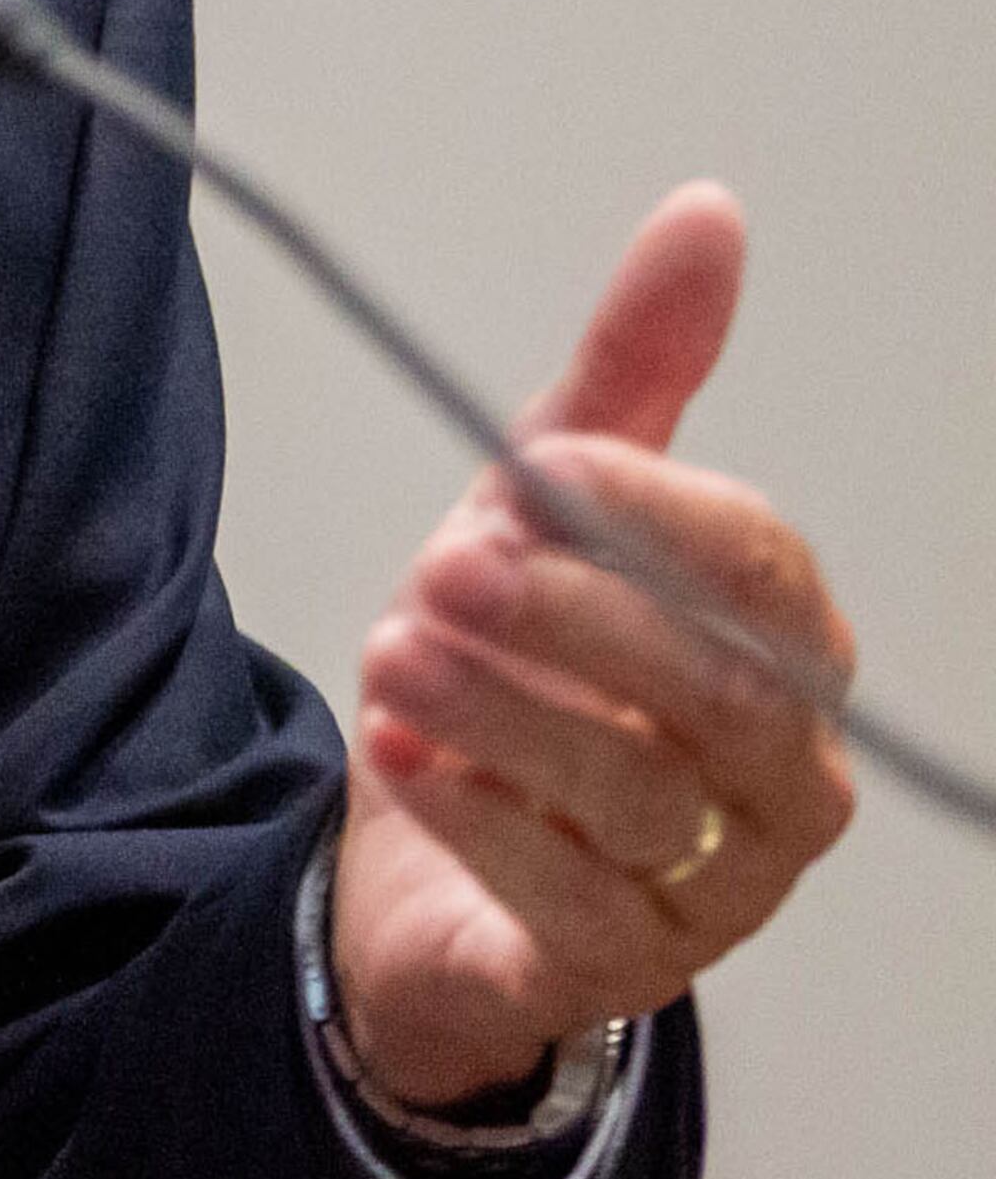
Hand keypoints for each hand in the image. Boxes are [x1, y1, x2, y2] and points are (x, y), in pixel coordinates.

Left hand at [331, 184, 856, 1105]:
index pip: (760, 568)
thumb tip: (705, 214)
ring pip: (636, 798)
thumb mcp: (549, 500)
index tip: (541, 469)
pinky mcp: (619, 964)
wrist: (429, 846)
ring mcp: (713, 883)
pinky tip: (402, 757)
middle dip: (576, 620)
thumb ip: (632, 368)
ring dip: (505, 714)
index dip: (654, 513)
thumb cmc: (524, 662)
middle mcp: (778, 771)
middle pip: (717, 694)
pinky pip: (566, 900)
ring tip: (395, 651)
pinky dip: (476, 820)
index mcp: (782, 644)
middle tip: (447, 568)